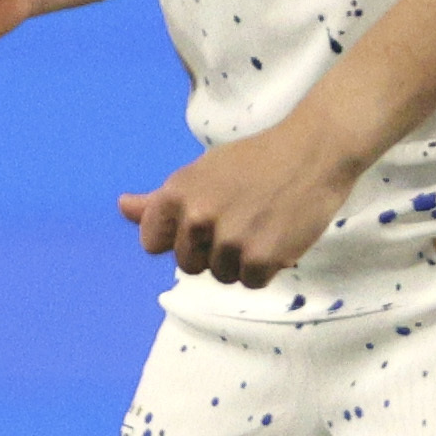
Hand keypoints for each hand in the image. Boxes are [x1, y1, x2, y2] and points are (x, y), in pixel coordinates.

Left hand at [119, 104, 372, 288]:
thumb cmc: (254, 160)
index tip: (203, 223)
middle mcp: (196, 218)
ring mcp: (229, 240)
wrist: (313, 152)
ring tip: (261, 226)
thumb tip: (123, 207)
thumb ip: (160, 200)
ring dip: (241, 260)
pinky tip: (277, 238)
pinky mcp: (261, 257)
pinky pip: (251, 282)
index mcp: (175, 195)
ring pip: (221, 275)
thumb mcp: (200, 172)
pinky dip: (265, 268)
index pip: (152, 243)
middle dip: (211, 251)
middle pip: (188, 265)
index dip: (178, 238)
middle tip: (240, 221)